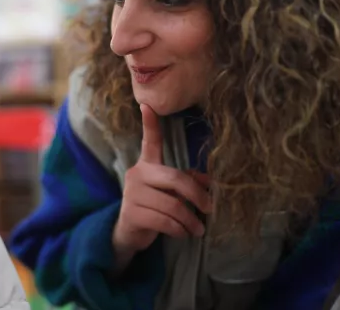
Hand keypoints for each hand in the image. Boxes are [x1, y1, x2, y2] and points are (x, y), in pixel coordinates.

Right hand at [111, 104, 211, 268]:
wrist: (128, 233)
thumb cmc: (153, 208)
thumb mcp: (170, 194)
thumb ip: (186, 183)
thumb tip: (209, 182)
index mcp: (147, 165)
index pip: (150, 142)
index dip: (150, 124)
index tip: (147, 105)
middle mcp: (137, 174)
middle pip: (175, 179)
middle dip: (198, 195)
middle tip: (211, 208)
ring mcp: (132, 193)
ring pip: (172, 205)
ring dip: (191, 220)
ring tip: (198, 229)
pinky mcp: (131, 213)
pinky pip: (164, 221)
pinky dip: (179, 230)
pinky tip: (183, 233)